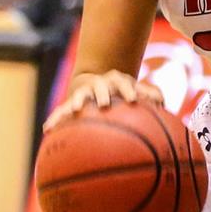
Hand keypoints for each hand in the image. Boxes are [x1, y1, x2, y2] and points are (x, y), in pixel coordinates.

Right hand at [47, 71, 162, 127]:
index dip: (130, 90)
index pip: (125, 83)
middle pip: (101, 86)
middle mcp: (100, 84)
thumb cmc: (123, 92)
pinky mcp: (71, 103)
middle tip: (105, 103)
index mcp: (118, 81)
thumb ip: (151, 95)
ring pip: (79, 96)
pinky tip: (47, 129)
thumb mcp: (137, 92)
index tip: (134, 100)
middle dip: (103, 93)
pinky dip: (55, 119)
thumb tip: (162, 103)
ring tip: (75, 110)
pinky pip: (61, 111)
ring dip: (77, 102)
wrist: (96, 82)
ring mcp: (85, 92)